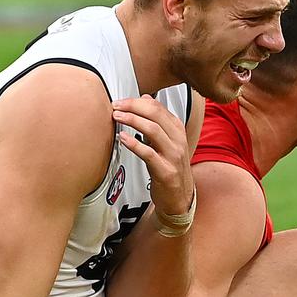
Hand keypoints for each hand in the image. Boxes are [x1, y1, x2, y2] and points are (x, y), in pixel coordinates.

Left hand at [112, 95, 193, 215]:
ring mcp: (173, 156)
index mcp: (177, 130)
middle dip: (133, 107)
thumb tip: (146, 99)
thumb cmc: (170, 167)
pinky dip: (134, 144)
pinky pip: (149, 154)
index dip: (136, 101)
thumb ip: (157, 120)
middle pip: (155, 114)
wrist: (179, 197)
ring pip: (153, 130)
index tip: (120, 101)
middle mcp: (177, 140)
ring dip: (132, 120)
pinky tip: (123, 138)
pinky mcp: (166, 171)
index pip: (158, 107)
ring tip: (117, 117)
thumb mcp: (167, 140)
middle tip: (116, 106)